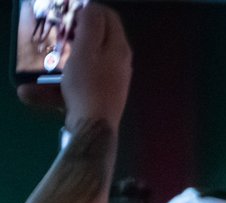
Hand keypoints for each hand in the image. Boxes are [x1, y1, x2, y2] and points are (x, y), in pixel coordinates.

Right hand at [55, 4, 129, 126]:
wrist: (94, 125)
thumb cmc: (87, 85)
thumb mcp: (86, 50)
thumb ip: (91, 26)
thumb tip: (93, 8)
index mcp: (120, 47)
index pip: (110, 17)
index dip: (89, 10)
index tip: (71, 16)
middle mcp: (123, 60)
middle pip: (103, 35)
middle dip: (82, 28)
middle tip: (64, 32)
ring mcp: (117, 77)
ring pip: (95, 53)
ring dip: (76, 48)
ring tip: (61, 51)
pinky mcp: (107, 90)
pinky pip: (90, 72)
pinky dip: (75, 69)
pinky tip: (61, 75)